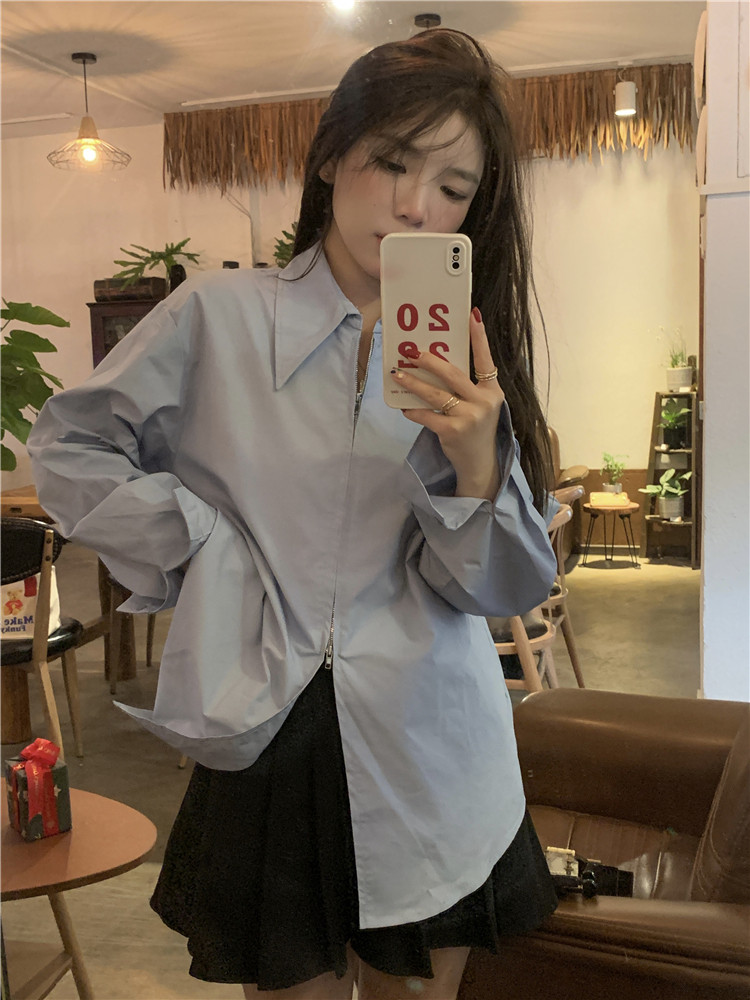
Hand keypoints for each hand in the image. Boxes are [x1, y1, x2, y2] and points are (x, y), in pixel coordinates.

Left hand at [391, 308, 504, 500]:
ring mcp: (469, 417)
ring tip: (397, 375)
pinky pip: (427, 415)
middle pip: (453, 374)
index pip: (486, 359)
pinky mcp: (452, 431)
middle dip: (430, 361)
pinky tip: (404, 407)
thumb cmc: (476, 428)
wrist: (479, 463)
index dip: (479, 338)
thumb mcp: (481, 405)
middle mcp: (483, 402)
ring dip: (413, 383)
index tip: (472, 315)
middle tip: (412, 353)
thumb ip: (467, 387)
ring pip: (435, 394)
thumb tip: (435, 364)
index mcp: (492, 391)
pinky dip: (413, 411)